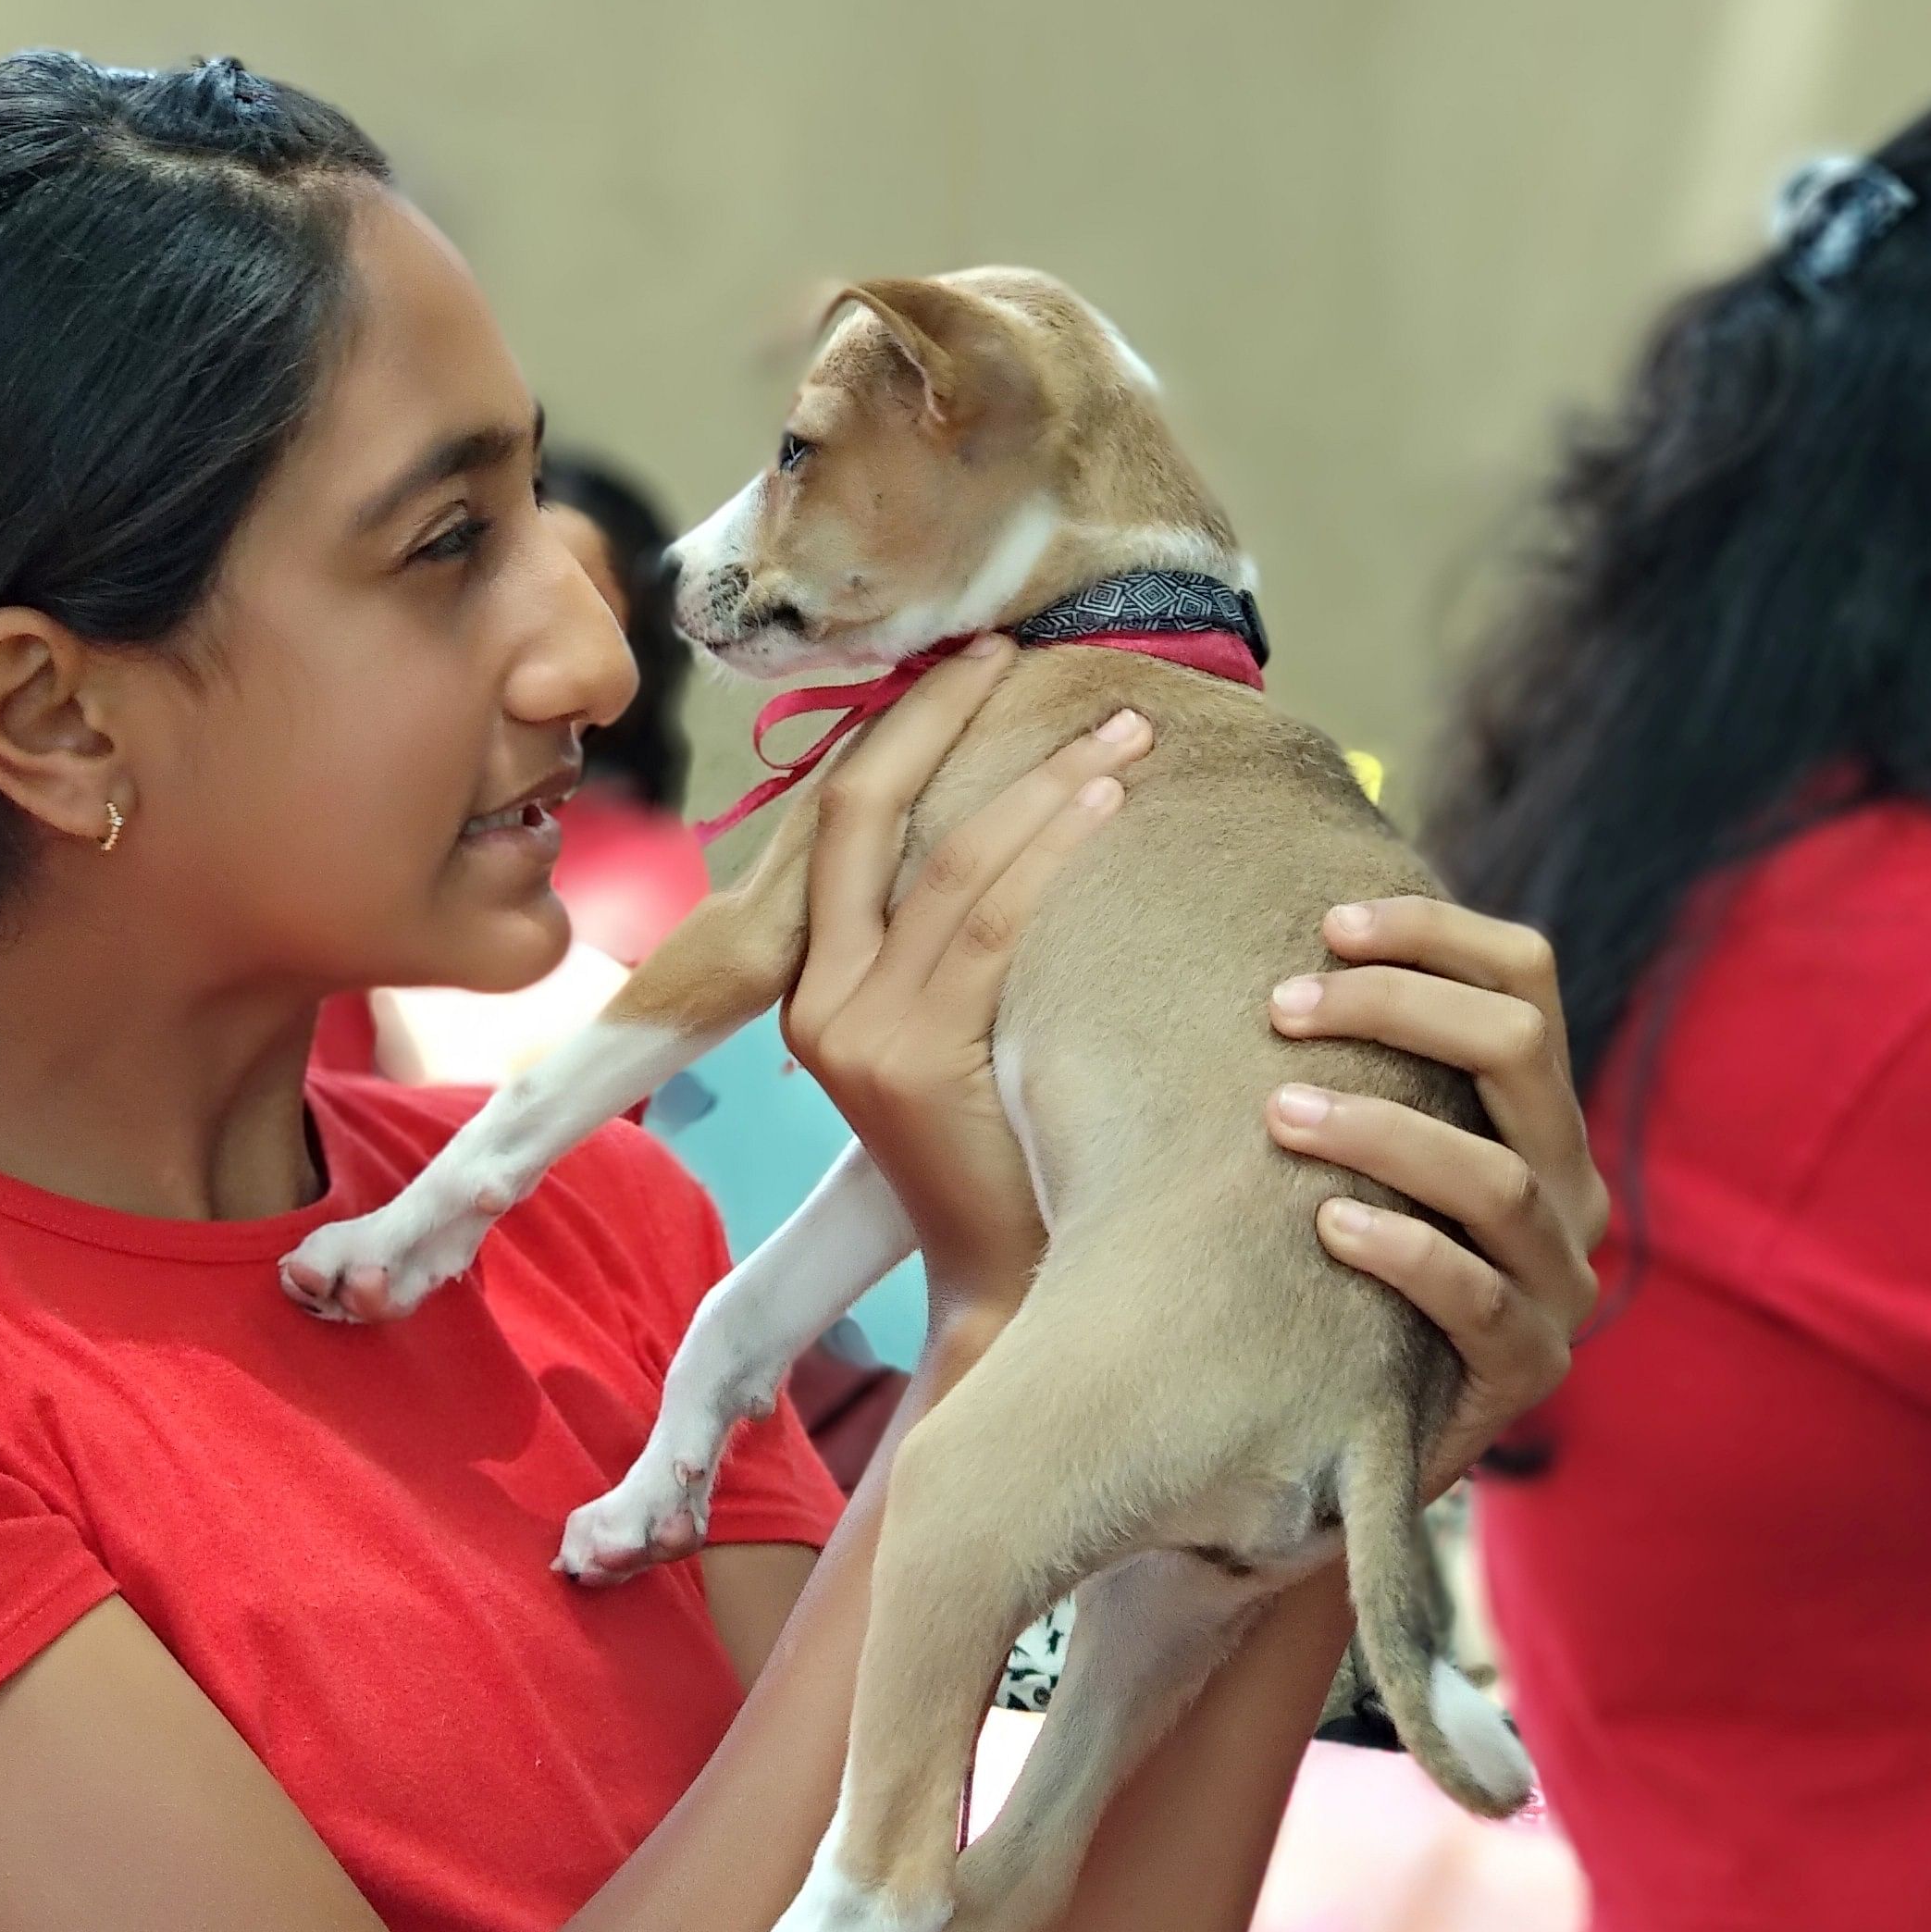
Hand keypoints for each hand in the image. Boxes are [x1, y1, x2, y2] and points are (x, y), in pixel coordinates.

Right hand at [781, 639, 1153, 1323]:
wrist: (1008, 1284)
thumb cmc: (1002, 1157)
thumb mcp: (948, 1037)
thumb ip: (948, 947)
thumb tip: (1016, 822)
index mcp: (810, 988)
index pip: (841, 825)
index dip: (897, 733)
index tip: (965, 667)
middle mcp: (815, 1000)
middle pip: (859, 813)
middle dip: (936, 716)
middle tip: (1012, 648)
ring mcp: (856, 1029)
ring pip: (945, 862)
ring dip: (1039, 781)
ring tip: (1121, 729)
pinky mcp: (911, 1057)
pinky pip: (990, 923)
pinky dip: (1050, 849)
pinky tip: (1105, 804)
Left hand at [1264, 897, 1606, 1491]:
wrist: (1339, 1430)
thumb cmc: (1320, 1260)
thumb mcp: (1347, 1145)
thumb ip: (1336, 1054)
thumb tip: (1240, 934)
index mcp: (1535, 1111)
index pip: (1526, 977)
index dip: (1435, 933)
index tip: (1328, 923)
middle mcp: (1567, 1184)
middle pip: (1520, 1048)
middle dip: (1396, 1009)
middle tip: (1281, 1007)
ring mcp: (1558, 1282)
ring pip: (1499, 1178)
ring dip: (1383, 1131)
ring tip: (1280, 1114)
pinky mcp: (1526, 1370)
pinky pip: (1478, 1300)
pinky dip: (1403, 1253)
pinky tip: (1326, 1226)